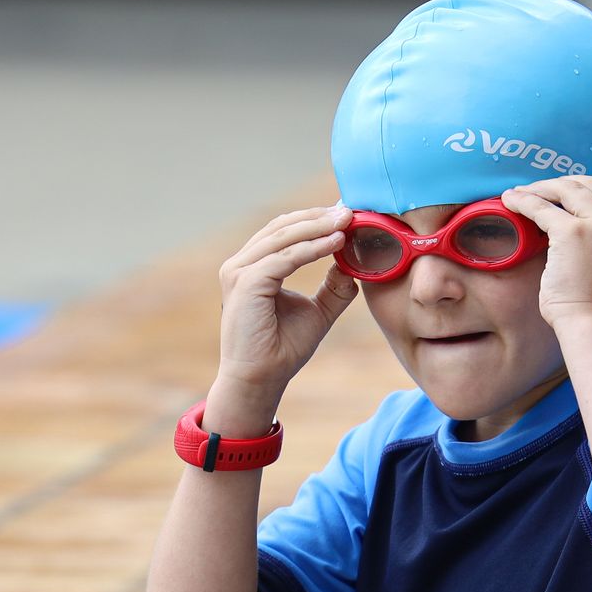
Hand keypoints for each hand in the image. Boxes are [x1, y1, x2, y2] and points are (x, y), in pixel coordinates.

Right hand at [213, 207, 359, 414]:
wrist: (260, 380)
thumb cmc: (282, 349)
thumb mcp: (317, 313)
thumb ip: (333, 288)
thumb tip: (352, 265)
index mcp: (253, 267)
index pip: (284, 231)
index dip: (315, 219)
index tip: (347, 215)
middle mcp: (241, 265)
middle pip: (283, 226)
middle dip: (319, 216)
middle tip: (350, 211)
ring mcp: (239, 272)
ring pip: (283, 237)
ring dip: (318, 227)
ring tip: (347, 221)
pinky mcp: (245, 283)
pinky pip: (284, 258)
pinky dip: (312, 248)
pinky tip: (336, 243)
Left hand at [501, 177, 591, 333]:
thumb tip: (574, 223)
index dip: (582, 189)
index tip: (560, 194)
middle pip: (588, 184)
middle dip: (559, 185)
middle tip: (535, 192)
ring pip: (565, 189)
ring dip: (539, 188)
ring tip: (519, 194)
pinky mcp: (573, 232)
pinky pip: (542, 207)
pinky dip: (523, 200)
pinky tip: (510, 201)